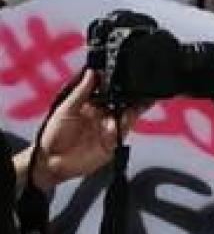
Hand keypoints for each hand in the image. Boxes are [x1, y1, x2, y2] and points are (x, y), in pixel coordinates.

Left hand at [26, 71, 138, 190]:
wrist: (52, 162)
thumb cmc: (53, 135)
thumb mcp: (65, 110)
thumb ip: (81, 92)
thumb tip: (92, 71)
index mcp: (93, 104)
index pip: (111, 89)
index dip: (120, 82)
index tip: (128, 72)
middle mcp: (104, 114)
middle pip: (125, 101)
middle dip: (135, 94)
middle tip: (142, 86)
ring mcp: (110, 128)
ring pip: (129, 114)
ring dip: (134, 109)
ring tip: (135, 105)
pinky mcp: (114, 142)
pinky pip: (124, 131)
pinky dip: (125, 126)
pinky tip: (119, 123)